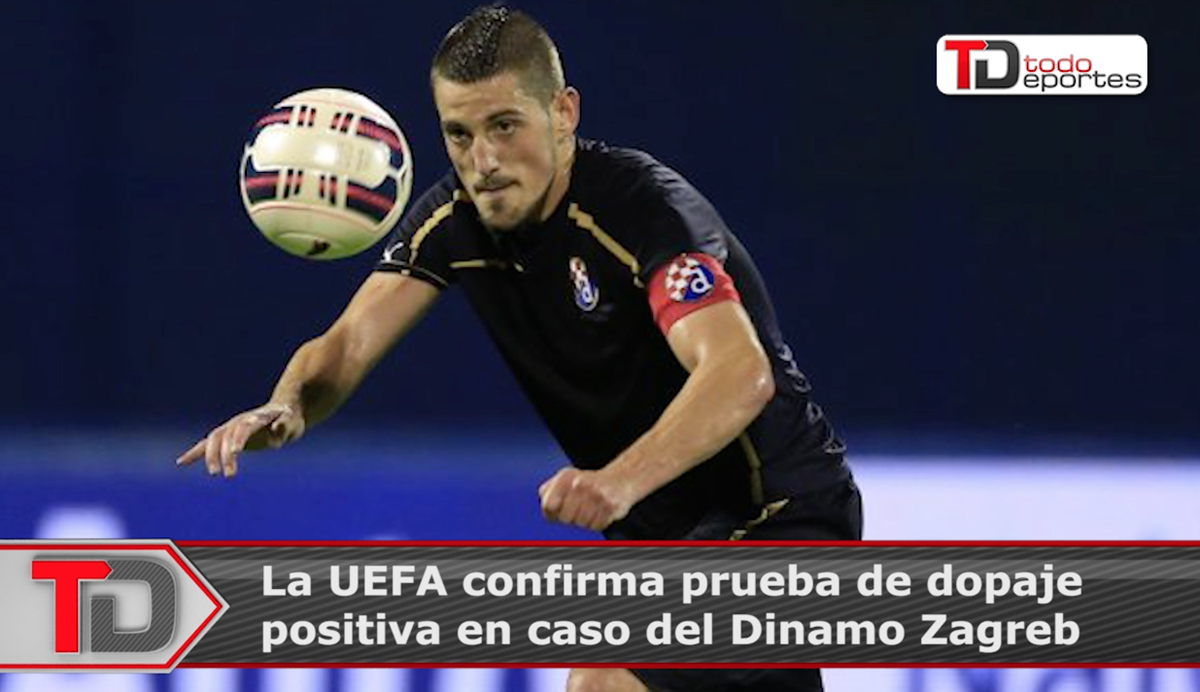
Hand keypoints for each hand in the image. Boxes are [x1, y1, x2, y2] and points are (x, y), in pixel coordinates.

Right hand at [176, 402, 304, 477]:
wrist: (283, 411)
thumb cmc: (290, 419)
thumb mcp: (292, 422)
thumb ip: (285, 426)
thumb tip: (278, 430)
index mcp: (254, 418)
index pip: (243, 428)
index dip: (238, 439)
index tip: (235, 453)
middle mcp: (238, 422)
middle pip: (224, 435)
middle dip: (222, 453)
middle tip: (227, 474)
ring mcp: (231, 428)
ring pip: (213, 440)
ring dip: (210, 456)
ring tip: (214, 473)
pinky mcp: (227, 437)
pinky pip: (208, 444)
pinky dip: (195, 452)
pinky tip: (181, 462)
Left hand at [538, 467, 636, 530]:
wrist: (622, 478)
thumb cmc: (588, 482)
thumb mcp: (566, 478)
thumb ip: (547, 491)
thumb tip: (545, 506)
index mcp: (566, 477)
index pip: (549, 506)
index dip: (553, 513)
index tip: (560, 510)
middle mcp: (580, 484)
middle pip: (565, 518)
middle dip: (570, 518)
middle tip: (578, 508)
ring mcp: (596, 495)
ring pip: (581, 524)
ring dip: (585, 521)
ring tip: (591, 509)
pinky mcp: (610, 506)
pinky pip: (597, 526)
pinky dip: (598, 523)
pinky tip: (601, 511)